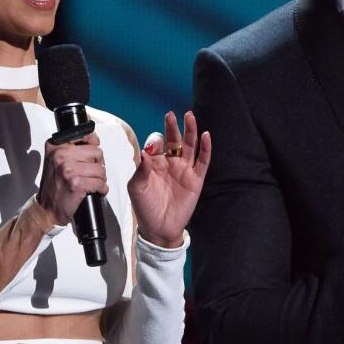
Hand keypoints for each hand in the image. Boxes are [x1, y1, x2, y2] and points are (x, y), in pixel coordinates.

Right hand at [37, 133, 108, 224]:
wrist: (46, 209)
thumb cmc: (54, 185)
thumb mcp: (57, 161)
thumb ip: (73, 147)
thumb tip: (94, 139)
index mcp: (56, 147)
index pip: (87, 137)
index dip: (94, 148)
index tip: (92, 157)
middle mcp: (60, 156)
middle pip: (97, 153)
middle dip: (98, 165)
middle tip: (90, 174)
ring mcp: (68, 170)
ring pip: (101, 169)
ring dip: (100, 179)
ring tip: (91, 183)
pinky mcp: (76, 184)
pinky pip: (100, 183)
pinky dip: (102, 189)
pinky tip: (95, 191)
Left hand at [128, 111, 212, 247]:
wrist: (159, 228)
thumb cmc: (145, 207)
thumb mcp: (136, 188)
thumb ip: (141, 170)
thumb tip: (145, 152)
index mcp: (154, 163)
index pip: (156, 144)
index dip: (154, 142)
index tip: (152, 147)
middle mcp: (170, 163)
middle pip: (173, 140)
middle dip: (173, 127)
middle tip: (171, 115)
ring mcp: (184, 170)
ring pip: (189, 146)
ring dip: (190, 131)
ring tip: (190, 117)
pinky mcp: (196, 179)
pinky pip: (203, 161)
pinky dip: (206, 149)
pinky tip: (206, 136)